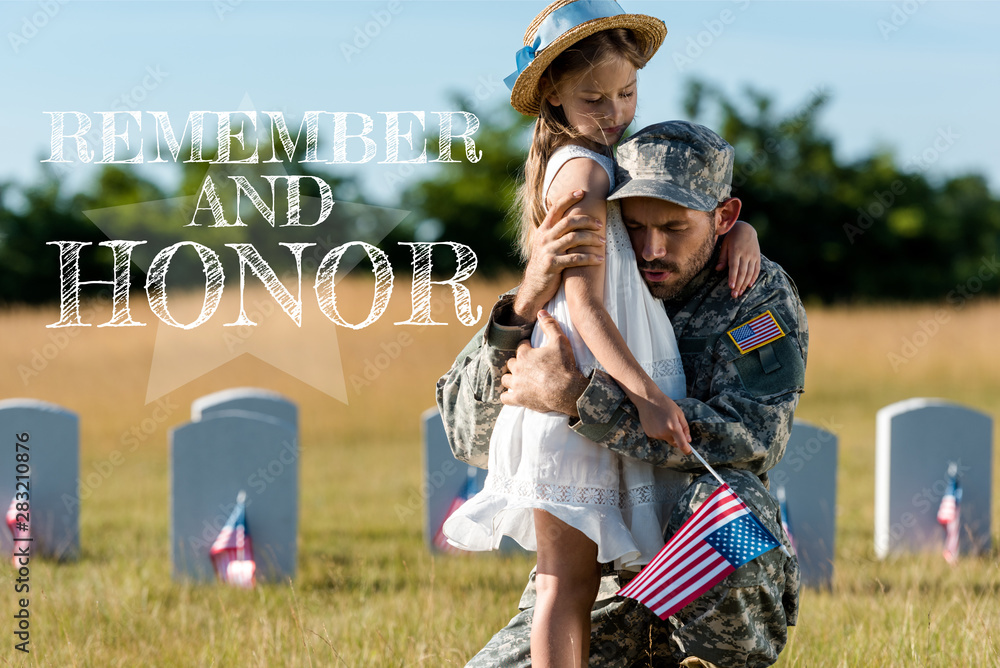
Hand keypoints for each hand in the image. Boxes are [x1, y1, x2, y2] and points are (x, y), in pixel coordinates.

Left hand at [500, 310, 587, 415]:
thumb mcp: (560, 341)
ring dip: (511, 378)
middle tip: (529, 366)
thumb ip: (550, 325)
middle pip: (511, 362)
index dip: (528, 348)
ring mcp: (517, 385)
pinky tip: (514, 394)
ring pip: (506, 379)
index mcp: (525, 354)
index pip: (521, 347)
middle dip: (518, 363)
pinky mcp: (518, 399)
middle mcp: (517, 368)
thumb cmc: (564, 365)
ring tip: (520, 379)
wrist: (568, 391)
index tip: (534, 351)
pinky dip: (508, 396)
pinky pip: (504, 398)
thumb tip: (541, 312)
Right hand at [513, 190, 604, 323]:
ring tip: (603, 242)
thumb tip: (572, 219)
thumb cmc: (545, 264)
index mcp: (543, 230)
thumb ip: (556, 233)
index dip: (568, 198)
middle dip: (587, 220)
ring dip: (591, 238)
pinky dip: (589, 258)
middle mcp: (544, 238)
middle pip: (569, 221)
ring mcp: (548, 251)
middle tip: (600, 224)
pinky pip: (575, 258)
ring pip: (574, 238)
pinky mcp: (552, 265)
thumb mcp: (546, 245)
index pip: (555, 208)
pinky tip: (599, 259)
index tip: (582, 192)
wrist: (534, 287)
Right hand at [632, 391, 691, 454]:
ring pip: (666, 439)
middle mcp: (663, 433)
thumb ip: (685, 428)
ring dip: (668, 434)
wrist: (647, 399)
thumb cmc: (665, 404)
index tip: (689, 451)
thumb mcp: (679, 413)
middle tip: (675, 426)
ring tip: (664, 420)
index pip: (682, 445)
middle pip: (674, 443)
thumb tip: (688, 440)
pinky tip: (657, 422)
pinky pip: (658, 436)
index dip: (687, 450)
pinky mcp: (649, 434)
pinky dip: (660, 432)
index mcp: (673, 427)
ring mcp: (655, 434)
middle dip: (677, 439)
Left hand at [715, 220, 759, 297]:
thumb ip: (722, 258)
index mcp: (736, 251)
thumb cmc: (732, 238)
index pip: (734, 267)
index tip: (731, 287)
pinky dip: (753, 278)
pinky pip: (756, 269)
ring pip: (750, 273)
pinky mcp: (757, 257)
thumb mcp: (725, 245)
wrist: (746, 229)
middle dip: (738, 285)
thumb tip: (718, 269)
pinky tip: (749, 285)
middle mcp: (745, 254)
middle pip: (742, 272)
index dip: (733, 278)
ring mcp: (753, 256)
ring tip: (740, 293)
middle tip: (734, 295)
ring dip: (745, 284)